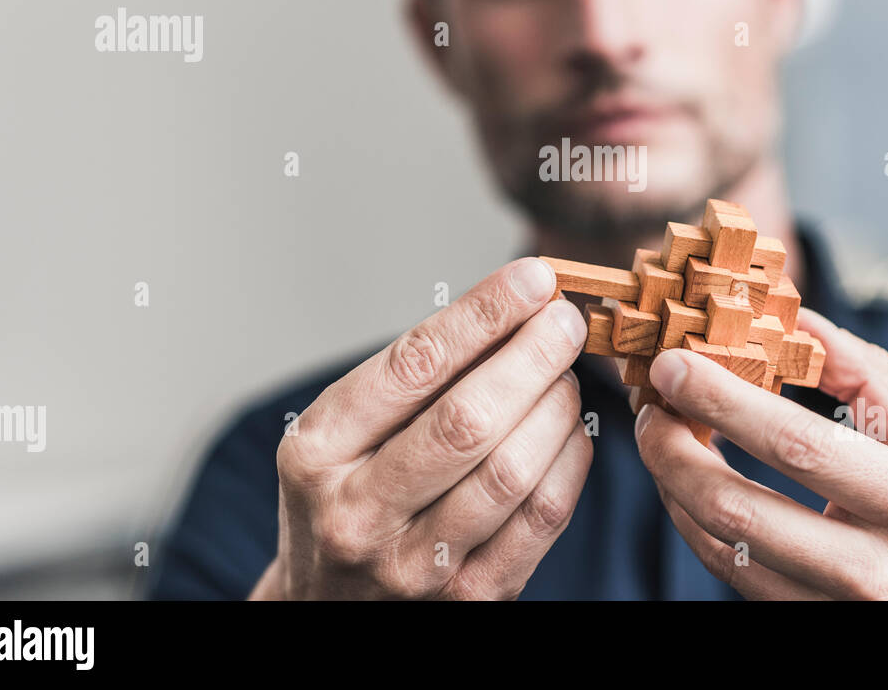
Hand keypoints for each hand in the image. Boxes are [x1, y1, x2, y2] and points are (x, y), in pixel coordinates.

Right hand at [251, 257, 592, 599]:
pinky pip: (541, 517)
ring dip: (556, 406)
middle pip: (469, 419)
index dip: (484, 314)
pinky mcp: (470, 596)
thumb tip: (510, 303)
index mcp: (317, 453)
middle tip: (566, 321)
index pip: (415, 365)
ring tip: (565, 374)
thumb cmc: (344, 496)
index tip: (532, 279)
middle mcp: (358, 513)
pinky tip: (570, 429)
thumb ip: (413, 376)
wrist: (328, 608)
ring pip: (512, 469)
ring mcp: (414, 564)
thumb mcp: (341, 433)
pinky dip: (570, 460)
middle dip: (532, 356)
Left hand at [633, 307, 887, 599]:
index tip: (674, 364)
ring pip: (723, 548)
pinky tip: (686, 487)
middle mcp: (873, 564)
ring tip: (660, 437)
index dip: (724, 402)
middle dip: (672, 450)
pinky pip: (733, 577)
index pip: (797, 443)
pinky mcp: (813, 628)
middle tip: (649, 406)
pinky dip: (694, 527)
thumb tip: (800, 317)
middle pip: (739, 507)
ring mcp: (837, 608)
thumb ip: (872, 379)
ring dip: (672, 488)